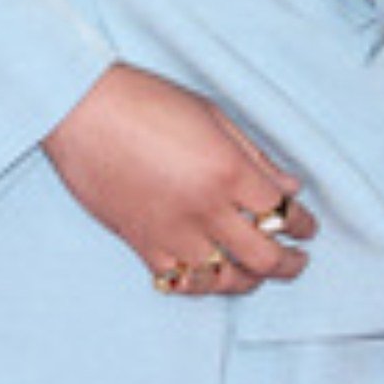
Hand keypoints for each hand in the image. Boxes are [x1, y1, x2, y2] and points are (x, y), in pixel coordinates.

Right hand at [43, 65, 320, 296]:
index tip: (306, 226)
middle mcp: (205, 208)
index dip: (303, 223)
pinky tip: (207, 272)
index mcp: (228, 171)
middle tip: (296, 260)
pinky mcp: (139, 242)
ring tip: (255, 273)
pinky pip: (179, 281)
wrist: (77, 108)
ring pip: (225, 279)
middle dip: (290, 263)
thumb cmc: (144, 100)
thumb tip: (289, 186)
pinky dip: (199, 282)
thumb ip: (254, 156)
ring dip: (249, 280)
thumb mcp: (211, 115)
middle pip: (264, 257)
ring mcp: (171, 231)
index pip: (284, 212)